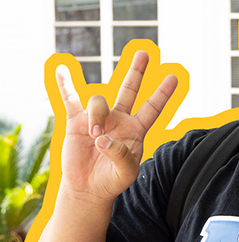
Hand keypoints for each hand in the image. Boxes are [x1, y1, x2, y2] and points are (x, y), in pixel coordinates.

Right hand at [56, 51, 177, 202]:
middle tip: (144, 53)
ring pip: (99, 102)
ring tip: (94, 136)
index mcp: (136, 129)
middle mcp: (119, 119)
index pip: (153, 108)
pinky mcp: (76, 121)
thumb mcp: (126, 173)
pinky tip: (61, 70)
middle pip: (129, 89)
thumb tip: (102, 139)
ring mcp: (98, 118)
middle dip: (136, 71)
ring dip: (97, 116)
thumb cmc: (113, 180)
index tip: (175, 76)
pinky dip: (65, 85)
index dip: (163, 93)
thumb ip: (121, 156)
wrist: (89, 188)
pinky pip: (70, 99)